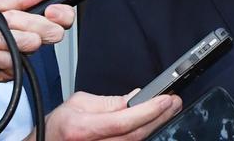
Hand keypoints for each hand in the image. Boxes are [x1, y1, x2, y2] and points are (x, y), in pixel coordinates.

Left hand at [0, 0, 74, 85]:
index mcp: (25, 17)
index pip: (60, 18)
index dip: (63, 14)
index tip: (50, 10)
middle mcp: (25, 36)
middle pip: (52, 33)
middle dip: (28, 23)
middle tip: (8, 19)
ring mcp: (16, 55)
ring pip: (30, 46)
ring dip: (0, 38)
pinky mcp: (4, 73)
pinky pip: (10, 64)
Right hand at [24, 90, 182, 140]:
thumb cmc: (58, 127)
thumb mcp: (78, 103)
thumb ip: (108, 102)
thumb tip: (136, 97)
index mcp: (82, 128)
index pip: (122, 121)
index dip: (147, 110)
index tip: (165, 98)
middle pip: (134, 135)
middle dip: (159, 117)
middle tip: (174, 102)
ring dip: (156, 125)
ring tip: (169, 109)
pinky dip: (145, 134)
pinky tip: (155, 123)